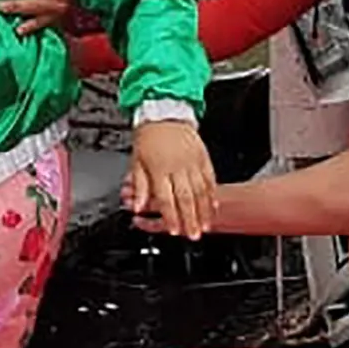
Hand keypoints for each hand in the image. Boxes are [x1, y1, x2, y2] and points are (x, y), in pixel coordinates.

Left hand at [126, 119, 216, 239]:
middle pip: (185, 198)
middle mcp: (177, 167)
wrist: (164, 112)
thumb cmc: (148, 137)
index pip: (165, 199)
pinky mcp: (203, 157)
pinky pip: (210, 178)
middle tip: (193, 235)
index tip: (174, 230)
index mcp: (159, 169)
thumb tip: (137, 207)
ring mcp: (192, 162)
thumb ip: (139, 186)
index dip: (170, 217)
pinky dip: (212, 193)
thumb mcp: (135, 162)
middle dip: (190, 220)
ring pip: (200, 190)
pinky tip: (213, 205)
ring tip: (205, 226)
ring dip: (203, 211)